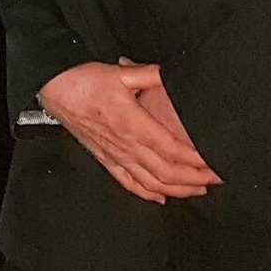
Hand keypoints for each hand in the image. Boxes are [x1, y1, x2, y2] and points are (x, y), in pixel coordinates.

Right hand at [39, 61, 220, 203]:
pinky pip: (128, 183)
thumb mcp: (121, 73)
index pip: (172, 150)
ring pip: (151, 182)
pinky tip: (161, 197)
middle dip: (195, 179)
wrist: (53, 89)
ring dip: (178, 190)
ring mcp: (115, 156)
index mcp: (133, 124)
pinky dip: (147, 193)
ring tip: (199, 189)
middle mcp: (125, 145)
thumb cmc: (83, 81)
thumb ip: (150, 75)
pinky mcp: (104, 159)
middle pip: (167, 172)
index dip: (196, 160)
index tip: (214, 162)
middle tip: (217, 179)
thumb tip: (172, 73)